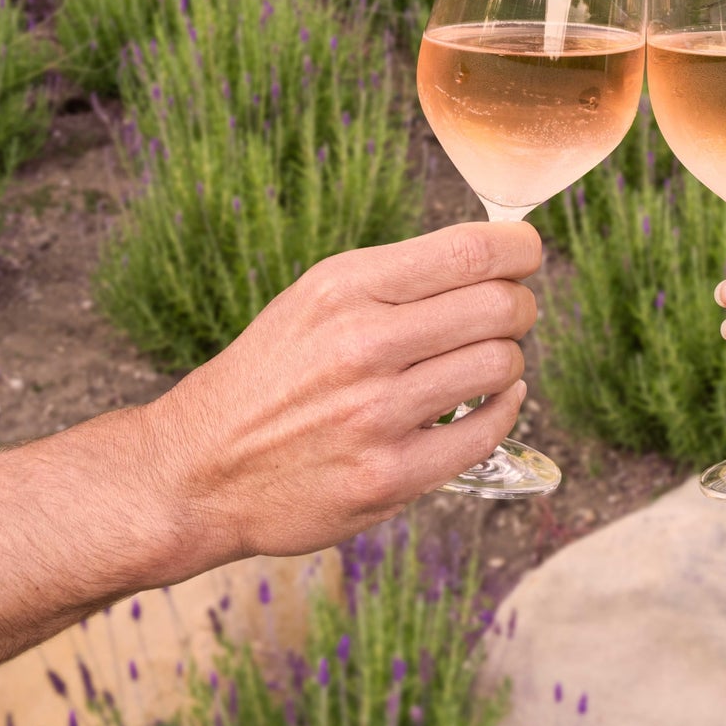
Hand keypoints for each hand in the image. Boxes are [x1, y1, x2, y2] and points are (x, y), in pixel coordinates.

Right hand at [143, 220, 540, 569]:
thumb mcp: (316, 299)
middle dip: (519, 307)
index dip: (520, 249)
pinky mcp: (388, 476)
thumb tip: (494, 258)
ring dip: (507, 363)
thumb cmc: (271, 376)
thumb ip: (397, 279)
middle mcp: (362, 345)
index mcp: (345, 287)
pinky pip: (487, 432)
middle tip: (509, 316)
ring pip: (500, 367)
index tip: (526, 256)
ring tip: (483, 365)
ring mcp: (376, 415)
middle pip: (500, 307)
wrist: (199, 469)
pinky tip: (484, 405)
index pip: (470, 250)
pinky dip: (501, 412)